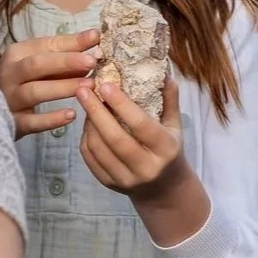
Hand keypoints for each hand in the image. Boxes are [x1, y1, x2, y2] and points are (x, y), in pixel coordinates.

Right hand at [0, 31, 98, 137]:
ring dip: (62, 87)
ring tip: (89, 86)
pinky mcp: (12, 122)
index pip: (44, 45)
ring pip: (34, 91)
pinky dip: (50, 119)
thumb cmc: (23, 80)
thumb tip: (94, 39)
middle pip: (36, 65)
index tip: (96, 38)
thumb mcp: (38, 61)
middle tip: (92, 61)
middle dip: (65, 62)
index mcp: (15, 54)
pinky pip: (31, 121)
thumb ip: (63, 52)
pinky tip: (71, 115)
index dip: (70, 42)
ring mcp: (8, 98)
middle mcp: (8, 74)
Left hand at [76, 75, 186, 198]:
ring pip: (98, 148)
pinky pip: (90, 158)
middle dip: (96, 111)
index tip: (105, 84)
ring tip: (85, 102)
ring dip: (88, 122)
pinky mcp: (109, 184)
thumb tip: (162, 68)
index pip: (141, 125)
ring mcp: (126, 179)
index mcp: (166, 149)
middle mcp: (147, 167)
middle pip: (115, 138)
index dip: (122, 104)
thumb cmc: (169, 149)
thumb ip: (168, 98)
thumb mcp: (174, 125)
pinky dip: (85, 137)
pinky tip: (87, 122)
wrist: (164, 189)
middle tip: (82, 88)